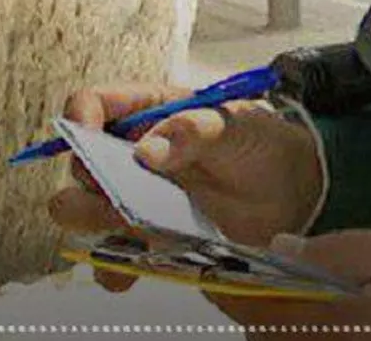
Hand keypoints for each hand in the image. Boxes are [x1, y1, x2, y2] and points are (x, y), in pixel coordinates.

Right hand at [47, 83, 324, 283]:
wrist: (290, 192)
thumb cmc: (260, 144)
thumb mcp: (237, 126)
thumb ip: (194, 130)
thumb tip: (147, 151)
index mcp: (146, 112)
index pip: (92, 104)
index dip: (80, 118)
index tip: (87, 135)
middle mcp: (130, 155)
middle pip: (79, 163)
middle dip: (88, 177)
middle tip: (116, 188)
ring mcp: (136, 198)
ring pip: (84, 211)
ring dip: (95, 221)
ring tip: (133, 226)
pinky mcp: (147, 239)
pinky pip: (112, 258)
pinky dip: (114, 267)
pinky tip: (138, 265)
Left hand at [214, 228, 370, 336]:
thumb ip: (331, 252)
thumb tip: (277, 250)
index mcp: (330, 328)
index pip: (249, 312)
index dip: (227, 288)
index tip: (218, 269)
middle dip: (263, 314)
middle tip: (280, 281)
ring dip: (291, 332)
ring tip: (322, 302)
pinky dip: (319, 340)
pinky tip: (352, 324)